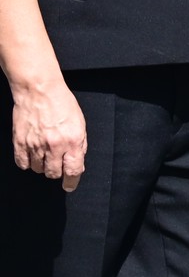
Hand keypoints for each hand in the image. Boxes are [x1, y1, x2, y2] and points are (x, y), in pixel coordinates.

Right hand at [10, 75, 86, 189]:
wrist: (39, 90)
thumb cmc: (62, 104)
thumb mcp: (80, 124)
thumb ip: (80, 145)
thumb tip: (77, 163)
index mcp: (72, 141)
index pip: (73, 170)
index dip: (71, 181)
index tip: (69, 186)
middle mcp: (54, 145)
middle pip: (54, 173)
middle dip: (57, 171)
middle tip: (57, 163)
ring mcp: (35, 144)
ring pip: (38, 169)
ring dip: (42, 166)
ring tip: (44, 154)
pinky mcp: (20, 142)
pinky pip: (22, 163)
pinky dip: (27, 162)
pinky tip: (32, 156)